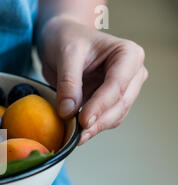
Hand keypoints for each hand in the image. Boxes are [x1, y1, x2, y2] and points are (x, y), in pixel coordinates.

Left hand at [39, 16, 147, 144]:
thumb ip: (68, 82)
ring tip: (74, 137)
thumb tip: (68, 111)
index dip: (101, 106)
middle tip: (77, 135)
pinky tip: (75, 133)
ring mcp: (123, 90)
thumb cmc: (67, 39)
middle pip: (120, 105)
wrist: (61, 40)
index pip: (118, 85)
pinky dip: (91, 128)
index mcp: (128, 55)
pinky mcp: (109, 102)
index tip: (83, 121)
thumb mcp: (66, 54)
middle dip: (98, 121)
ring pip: (114, 117)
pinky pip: (104, 120)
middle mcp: (132, 74)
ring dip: (95, 128)